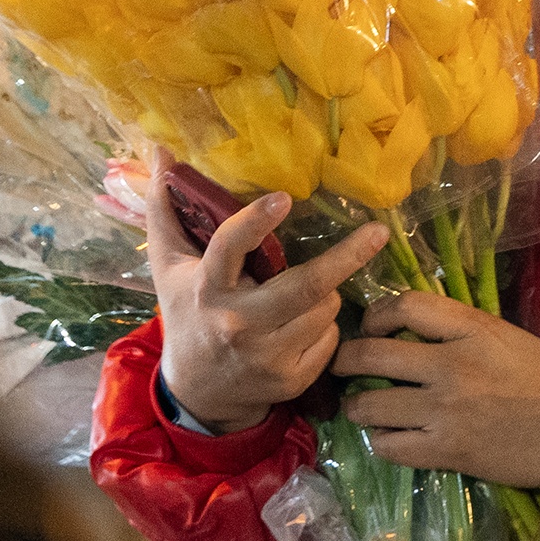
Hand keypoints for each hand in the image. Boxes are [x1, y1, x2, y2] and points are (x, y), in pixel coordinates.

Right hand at [150, 163, 387, 433]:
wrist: (198, 391)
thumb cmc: (187, 312)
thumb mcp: (167, 264)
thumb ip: (163, 207)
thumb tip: (160, 149)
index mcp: (207, 286)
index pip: (229, 249)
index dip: (255, 222)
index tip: (284, 198)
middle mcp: (237, 322)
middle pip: (305, 286)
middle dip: (347, 257)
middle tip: (378, 232)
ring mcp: (266, 356)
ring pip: (325, 307)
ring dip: (327, 291)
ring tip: (306, 290)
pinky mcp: (290, 380)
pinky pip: (331, 338)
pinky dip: (326, 325)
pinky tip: (304, 324)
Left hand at [333, 290, 539, 491]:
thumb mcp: (507, 336)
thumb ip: (461, 329)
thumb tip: (415, 325)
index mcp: (471, 329)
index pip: (404, 305)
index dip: (375, 313)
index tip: (371, 325)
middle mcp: (450, 366)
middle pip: (371, 354)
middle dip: (346, 358)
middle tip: (344, 364)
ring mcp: (444, 412)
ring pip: (370, 405)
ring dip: (358, 406)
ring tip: (362, 406)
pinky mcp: (445, 452)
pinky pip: (389, 446)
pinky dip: (381, 441)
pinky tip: (389, 436)